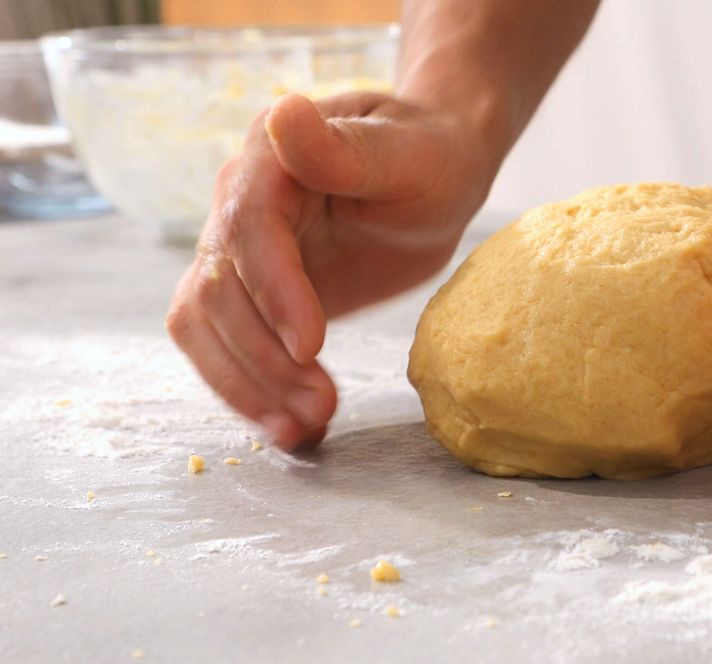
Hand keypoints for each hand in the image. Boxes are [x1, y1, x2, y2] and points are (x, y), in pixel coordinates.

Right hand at [166, 92, 499, 447]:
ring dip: (247, 386)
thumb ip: (345, 148)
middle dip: (261, 358)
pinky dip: (252, 393)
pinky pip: (229, 349)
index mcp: (267, 159)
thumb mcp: (407, 151)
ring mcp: (239, 255)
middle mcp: (236, 204)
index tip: (311, 345)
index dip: (273, 292)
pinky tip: (294, 430)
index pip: (248, 230)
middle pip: (216, 292)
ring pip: (205, 329)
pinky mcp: (255, 298)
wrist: (434, 174)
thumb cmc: (430, 156)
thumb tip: (283, 112)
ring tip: (305, 432)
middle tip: (319, 408)